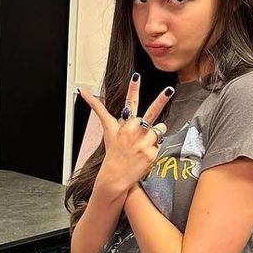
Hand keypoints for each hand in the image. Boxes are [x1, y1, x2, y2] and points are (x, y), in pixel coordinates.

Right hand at [80, 75, 171, 194]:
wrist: (115, 177)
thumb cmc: (113, 151)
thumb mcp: (107, 130)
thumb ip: (99, 110)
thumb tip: (82, 92)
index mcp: (125, 124)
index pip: (130, 103)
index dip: (133, 88)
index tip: (136, 75)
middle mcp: (134, 131)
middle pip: (152, 112)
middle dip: (161, 99)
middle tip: (169, 90)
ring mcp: (143, 142)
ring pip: (160, 129)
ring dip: (155, 134)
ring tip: (143, 144)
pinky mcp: (151, 153)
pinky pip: (160, 145)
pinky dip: (154, 149)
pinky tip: (144, 155)